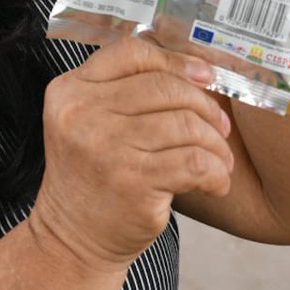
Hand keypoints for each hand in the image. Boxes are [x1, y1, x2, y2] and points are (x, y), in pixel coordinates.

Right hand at [28, 37, 234, 272]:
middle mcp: (82, 114)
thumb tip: (194, 65)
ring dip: (215, 143)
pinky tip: (215, 181)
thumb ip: (122, 89)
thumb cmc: (93, 175)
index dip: (176, 60)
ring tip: (219, 159)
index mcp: (70, 90)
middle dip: (204, 105)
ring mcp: (106, 148)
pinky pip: (195, 162)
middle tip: (219, 126)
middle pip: (165, 87)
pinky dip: (215, 171)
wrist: (73, 237)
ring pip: (186, 124)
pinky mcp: (132, 182)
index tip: (204, 76)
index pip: (131, 52)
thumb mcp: (87, 121)